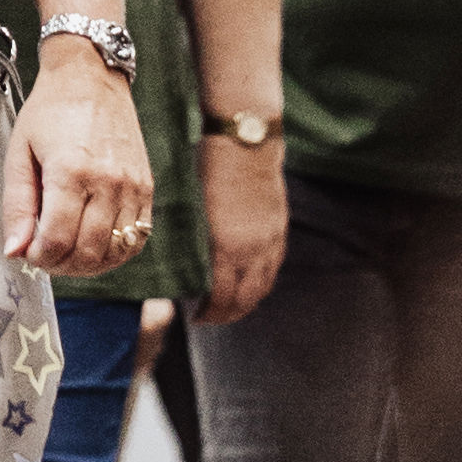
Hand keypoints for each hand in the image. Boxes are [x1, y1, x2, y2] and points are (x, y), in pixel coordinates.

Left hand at [3, 42, 151, 280]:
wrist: (91, 78)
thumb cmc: (49, 112)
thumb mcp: (19, 153)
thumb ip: (16, 206)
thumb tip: (15, 251)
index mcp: (71, 172)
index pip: (58, 241)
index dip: (39, 258)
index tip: (28, 252)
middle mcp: (108, 182)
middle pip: (87, 252)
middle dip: (61, 265)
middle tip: (44, 257)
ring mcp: (133, 186)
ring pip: (114, 251)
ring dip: (88, 265)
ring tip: (67, 254)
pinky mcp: (147, 188)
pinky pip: (137, 238)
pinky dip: (115, 252)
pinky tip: (94, 247)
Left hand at [194, 130, 288, 324]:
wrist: (246, 143)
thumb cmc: (208, 168)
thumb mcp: (192, 208)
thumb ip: (192, 243)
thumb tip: (181, 269)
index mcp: (226, 246)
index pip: (222, 297)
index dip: (209, 314)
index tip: (195, 318)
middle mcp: (252, 249)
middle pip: (245, 299)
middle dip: (227, 316)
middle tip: (210, 319)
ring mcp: (270, 240)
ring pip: (263, 287)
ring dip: (247, 303)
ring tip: (230, 308)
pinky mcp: (279, 230)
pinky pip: (273, 268)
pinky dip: (261, 282)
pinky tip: (249, 283)